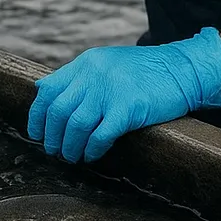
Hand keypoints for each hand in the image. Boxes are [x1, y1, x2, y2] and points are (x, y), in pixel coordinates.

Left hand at [28, 28, 220, 162]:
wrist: (183, 70)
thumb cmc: (144, 72)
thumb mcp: (105, 63)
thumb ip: (76, 76)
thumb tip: (42, 90)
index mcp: (85, 63)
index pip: (48, 90)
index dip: (38, 116)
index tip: (37, 133)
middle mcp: (93, 74)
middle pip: (58, 110)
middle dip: (52, 136)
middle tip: (55, 151)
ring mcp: (110, 90)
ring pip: (75, 124)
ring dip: (70, 146)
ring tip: (72, 157)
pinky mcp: (128, 107)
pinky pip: (100, 135)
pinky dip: (92, 149)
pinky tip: (91, 155)